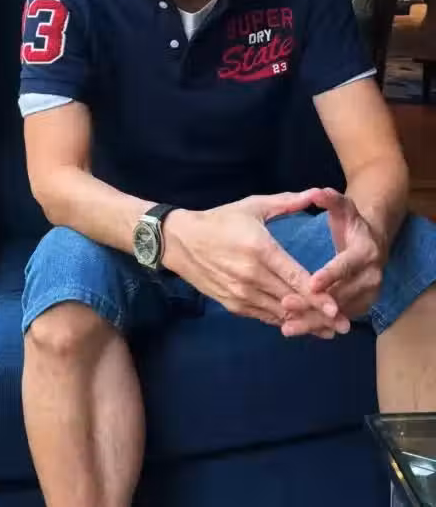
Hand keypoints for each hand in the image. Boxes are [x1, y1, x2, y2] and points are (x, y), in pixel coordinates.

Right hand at [165, 190, 349, 338]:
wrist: (181, 241)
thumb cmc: (220, 220)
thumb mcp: (253, 206)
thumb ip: (286, 203)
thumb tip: (315, 194)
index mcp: (260, 249)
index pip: (294, 278)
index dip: (317, 296)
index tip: (337, 309)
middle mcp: (251, 275)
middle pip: (291, 301)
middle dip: (319, 315)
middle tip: (344, 326)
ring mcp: (241, 293)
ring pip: (279, 313)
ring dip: (303, 323)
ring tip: (328, 331)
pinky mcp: (233, 304)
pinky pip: (264, 316)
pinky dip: (282, 320)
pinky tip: (299, 324)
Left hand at [280, 188, 385, 334]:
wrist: (374, 242)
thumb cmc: (351, 223)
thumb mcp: (343, 208)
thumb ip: (330, 199)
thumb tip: (316, 192)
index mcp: (366, 252)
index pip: (347, 265)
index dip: (330, 274)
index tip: (310, 282)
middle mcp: (372, 276)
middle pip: (342, 294)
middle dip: (314, 302)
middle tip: (286, 305)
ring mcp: (369, 295)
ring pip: (339, 312)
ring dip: (313, 320)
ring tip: (287, 325)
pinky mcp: (361, 307)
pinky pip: (337, 319)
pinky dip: (316, 325)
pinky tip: (294, 328)